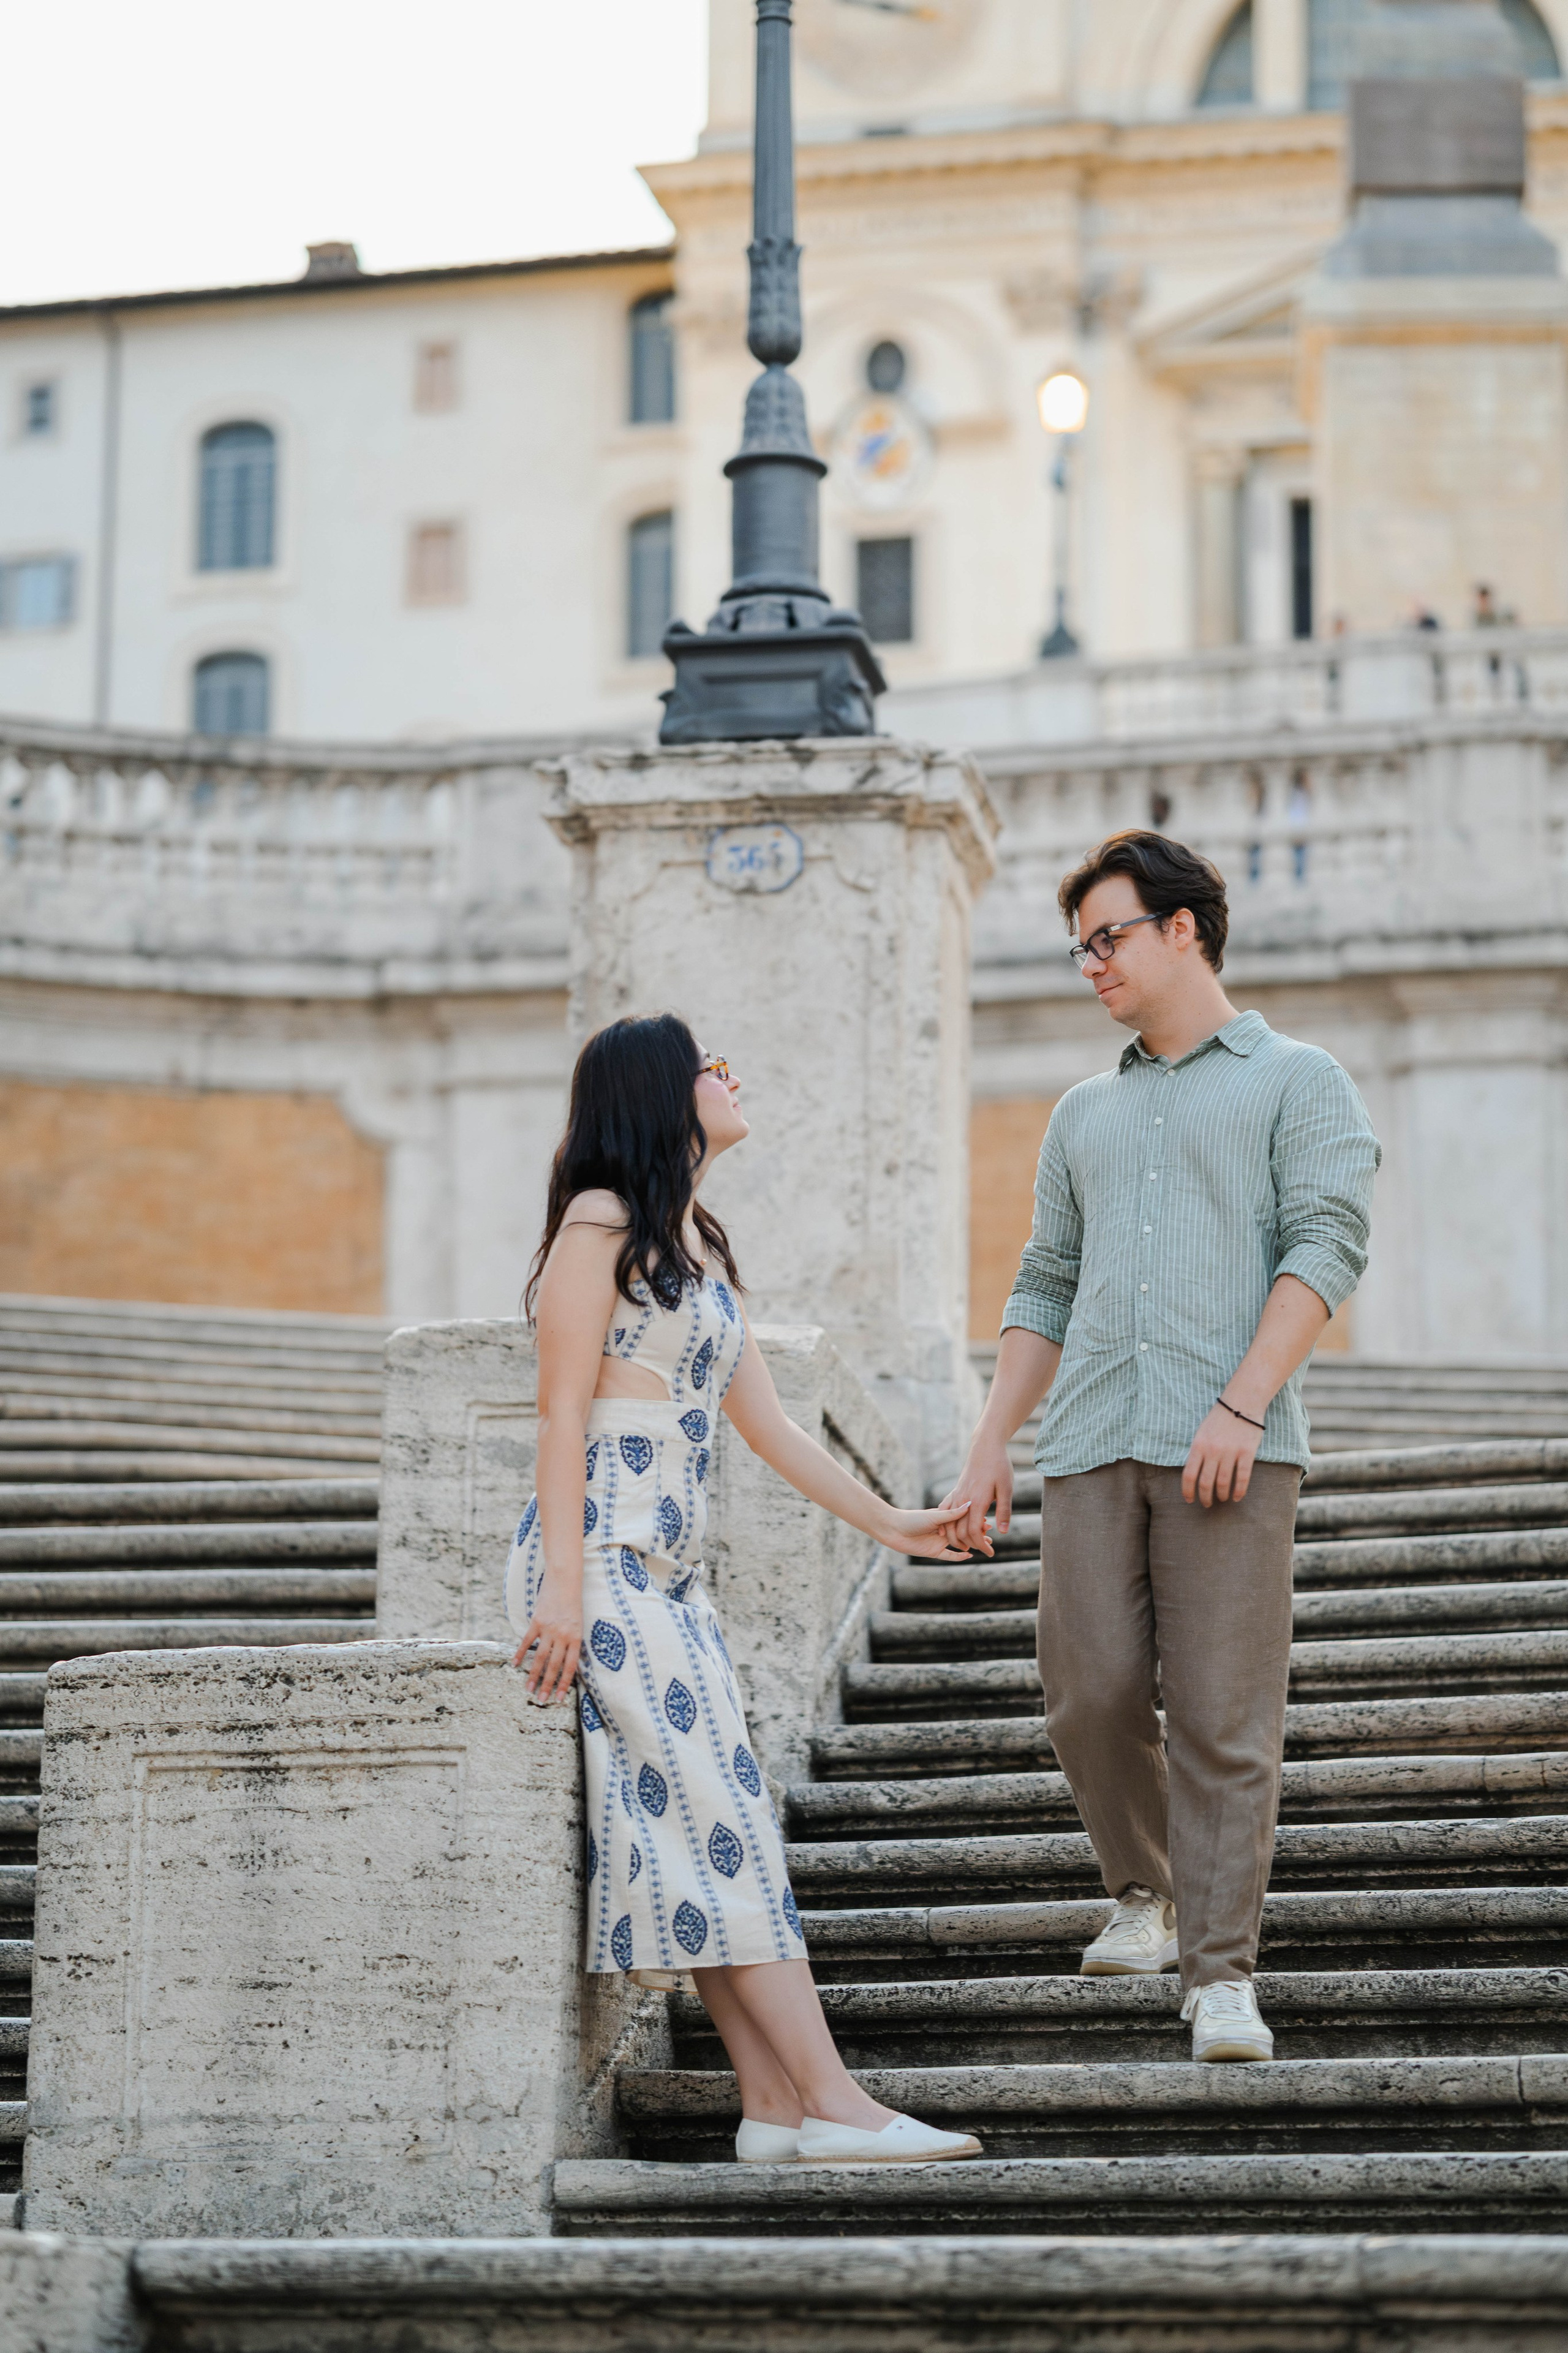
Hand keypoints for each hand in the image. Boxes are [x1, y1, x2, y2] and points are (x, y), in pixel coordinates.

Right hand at [512, 1571, 582, 1701]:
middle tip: (541, 1700)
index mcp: (576, 1637)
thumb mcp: (579, 1623)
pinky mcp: (537, 1621)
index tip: (559, 1698)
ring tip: (528, 1689)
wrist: (565, 1579)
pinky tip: (515, 1664)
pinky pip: (527, 1641)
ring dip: (533, 1675)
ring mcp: (549, 1628)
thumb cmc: (574, 1602)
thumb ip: (572, 1642)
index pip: (570, 1667)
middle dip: (548, 1685)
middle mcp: (563, 1635)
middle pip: (554, 1666)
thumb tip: (565, 1662)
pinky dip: (520, 1653)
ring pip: (540, 1657)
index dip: (564, 1684)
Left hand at [885, 1501, 991, 1561]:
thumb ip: (953, 1513)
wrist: (894, 1530)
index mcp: (944, 1517)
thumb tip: (970, 1504)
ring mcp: (939, 1541)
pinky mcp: (934, 1552)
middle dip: (977, 1534)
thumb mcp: (935, 1515)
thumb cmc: (912, 1518)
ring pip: (960, 1544)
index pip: (964, 1520)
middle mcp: (944, 1529)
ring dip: (972, 1545)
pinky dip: (959, 1556)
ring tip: (985, 1545)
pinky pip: (949, 1555)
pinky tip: (970, 1555)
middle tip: (991, 1537)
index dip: (976, 1522)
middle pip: (964, 1533)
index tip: (989, 1523)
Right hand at [939, 1434, 1012, 1551]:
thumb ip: (1004, 1511)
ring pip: (948, 1522)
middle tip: (984, 1549)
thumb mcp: (1006, 1488)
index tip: (990, 1553)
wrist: (985, 1446)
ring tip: (970, 1543)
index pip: (973, 1531)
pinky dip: (946, 1523)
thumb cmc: (999, 1465)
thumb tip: (1002, 1532)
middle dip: (970, 1544)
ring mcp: (957, 1494)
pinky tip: (951, 1529)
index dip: (981, 1546)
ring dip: (956, 1537)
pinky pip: (945, 1510)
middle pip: (959, 1531)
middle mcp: (963, 1499)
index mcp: (977, 1501)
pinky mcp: (955, 1490)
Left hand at [1182, 1404, 1261, 1506]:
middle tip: (1207, 1504)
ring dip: (1221, 1495)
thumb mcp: (1201, 1432)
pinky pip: (1242, 1478)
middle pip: (1205, 1482)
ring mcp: (1230, 1452)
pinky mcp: (1246, 1453)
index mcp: (1198, 1445)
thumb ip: (1197, 1452)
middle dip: (1205, 1497)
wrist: (1242, 1402)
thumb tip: (1194, 1474)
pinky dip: (1239, 1491)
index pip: (1189, 1475)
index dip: (1188, 1491)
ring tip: (1222, 1499)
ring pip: (1223, 1483)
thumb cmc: (1220, 1418)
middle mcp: (1212, 1451)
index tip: (1189, 1500)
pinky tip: (1237, 1497)